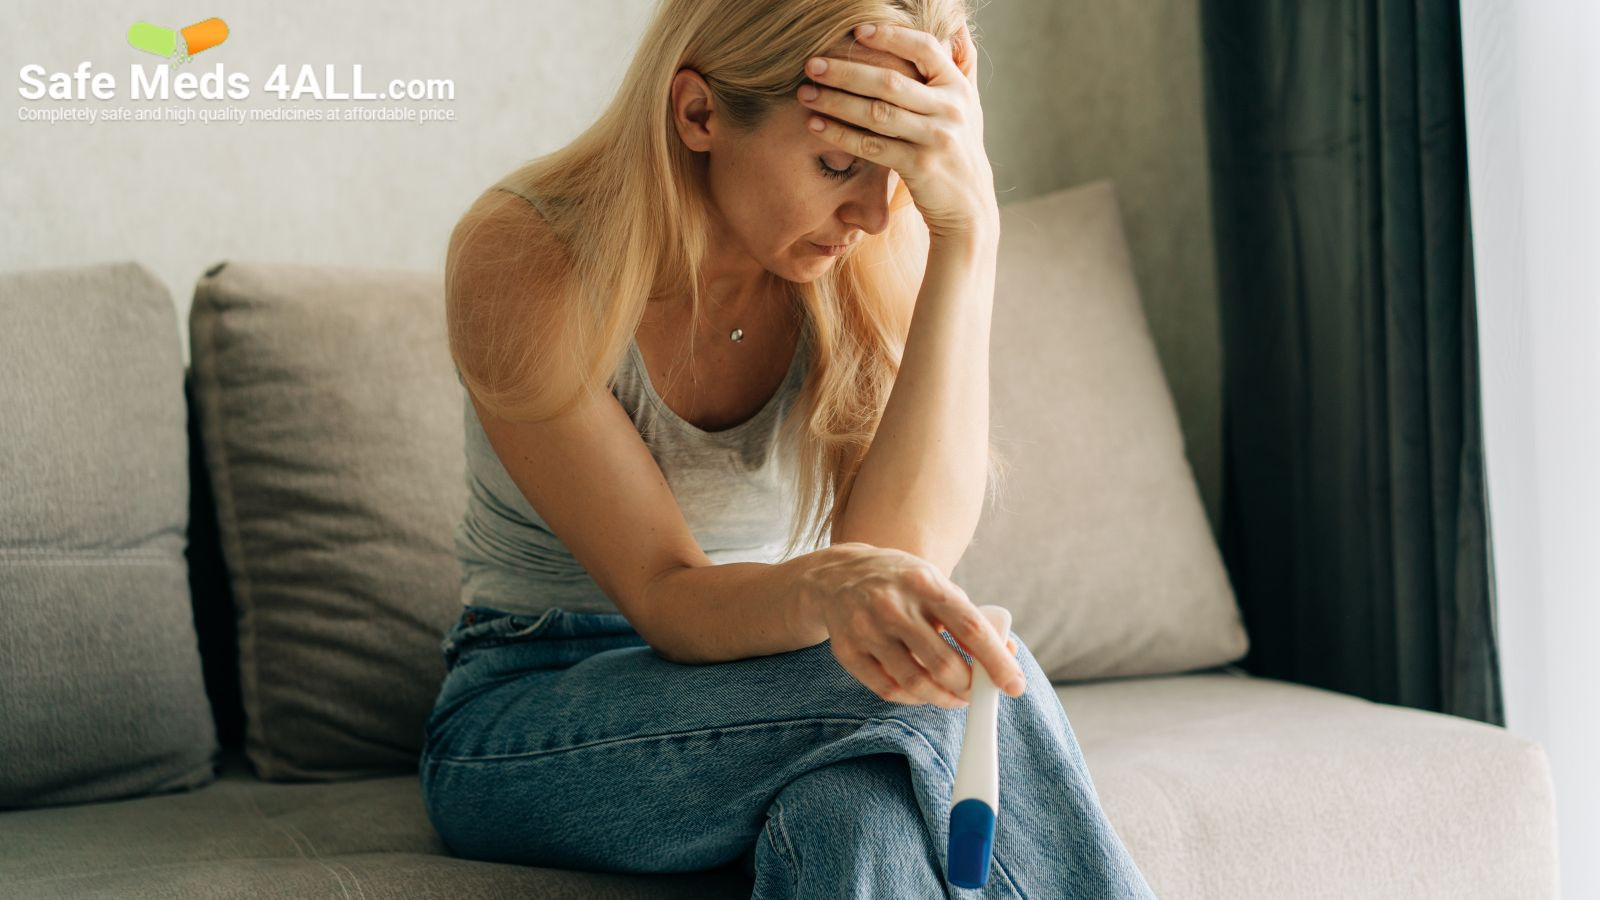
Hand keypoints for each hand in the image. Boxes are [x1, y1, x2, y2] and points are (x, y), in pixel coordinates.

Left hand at [798, 20, 997, 240]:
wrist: (970, 207)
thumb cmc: (959, 149)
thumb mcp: (970, 105)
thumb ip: (961, 63)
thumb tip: (957, 21)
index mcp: (958, 87)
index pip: (924, 49)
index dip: (890, 36)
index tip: (856, 31)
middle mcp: (951, 109)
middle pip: (890, 82)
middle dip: (846, 71)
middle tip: (812, 64)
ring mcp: (936, 138)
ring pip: (877, 113)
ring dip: (836, 101)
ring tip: (805, 92)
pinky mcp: (920, 166)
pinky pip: (872, 146)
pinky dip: (840, 134)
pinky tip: (816, 124)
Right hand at [799, 542, 1024, 708]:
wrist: (836, 576)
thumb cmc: (900, 583)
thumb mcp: (936, 585)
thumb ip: (969, 618)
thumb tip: (1007, 654)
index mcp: (924, 583)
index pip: (969, 628)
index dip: (996, 661)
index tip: (1014, 685)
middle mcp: (893, 605)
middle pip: (943, 663)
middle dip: (968, 687)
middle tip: (977, 692)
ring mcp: (866, 629)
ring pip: (915, 683)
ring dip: (943, 699)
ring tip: (955, 697)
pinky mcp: (847, 651)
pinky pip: (888, 690)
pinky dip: (913, 699)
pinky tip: (923, 693)